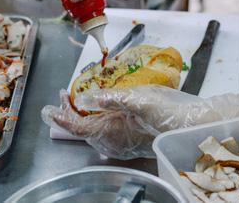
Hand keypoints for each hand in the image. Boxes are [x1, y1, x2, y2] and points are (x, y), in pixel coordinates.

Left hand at [41, 86, 238, 159]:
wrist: (190, 127)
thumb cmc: (167, 113)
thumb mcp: (139, 99)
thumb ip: (113, 98)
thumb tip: (90, 96)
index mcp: (111, 131)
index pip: (77, 125)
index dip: (60, 117)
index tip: (48, 109)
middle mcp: (112, 142)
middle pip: (83, 128)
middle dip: (71, 111)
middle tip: (65, 95)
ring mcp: (120, 144)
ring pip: (94, 130)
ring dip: (85, 115)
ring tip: (80, 98)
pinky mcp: (128, 142)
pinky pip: (106, 133)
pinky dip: (98, 120)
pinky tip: (102, 108)